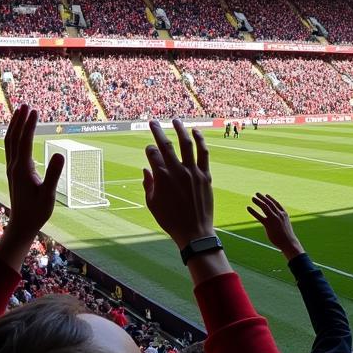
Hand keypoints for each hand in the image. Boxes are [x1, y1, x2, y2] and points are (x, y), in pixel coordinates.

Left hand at [0, 105, 63, 270]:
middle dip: (19, 120)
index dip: (29, 125)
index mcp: (22, 169)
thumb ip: (53, 173)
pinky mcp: (13, 172)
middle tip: (25, 104)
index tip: (35, 111)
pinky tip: (20, 133)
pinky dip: (14, 136)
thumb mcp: (49, 194)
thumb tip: (59, 153)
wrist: (22, 224)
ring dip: (14, 126)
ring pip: (9, 142)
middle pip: (13, 138)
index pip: (24, 141)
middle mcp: (13, 166)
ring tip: (20, 112)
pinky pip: (11, 148)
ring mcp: (11, 169)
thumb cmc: (37, 211)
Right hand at [142, 119, 214, 249]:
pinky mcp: (206, 176)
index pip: (152, 154)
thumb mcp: (152, 204)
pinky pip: (204, 154)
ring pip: (186, 144)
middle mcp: (177, 171)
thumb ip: (148, 184)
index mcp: (161, 177)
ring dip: (181, 129)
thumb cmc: (170, 220)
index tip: (149, 150)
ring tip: (176, 120)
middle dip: (157, 131)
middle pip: (166, 144)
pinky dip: (200, 141)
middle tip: (152, 122)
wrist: (194, 232)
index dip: (148, 149)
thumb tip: (146, 170)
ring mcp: (193, 172)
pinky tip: (196, 132)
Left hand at [247, 192, 304, 261]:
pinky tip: (248, 208)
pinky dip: (253, 211)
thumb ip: (280, 222)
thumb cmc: (287, 237)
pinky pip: (259, 216)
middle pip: (270, 203)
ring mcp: (274, 219)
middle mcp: (279, 214)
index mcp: (284, 214)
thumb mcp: (285, 226)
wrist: (289, 242)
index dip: (271, 199)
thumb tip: (275, 224)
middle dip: (263, 198)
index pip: (277, 204)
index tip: (266, 195)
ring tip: (253, 198)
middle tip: (257, 193)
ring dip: (258, 202)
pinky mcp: (268, 224)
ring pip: (265, 207)